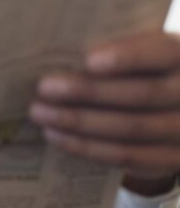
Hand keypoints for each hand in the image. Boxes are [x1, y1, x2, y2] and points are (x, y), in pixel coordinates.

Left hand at [29, 32, 179, 192]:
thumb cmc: (141, 68)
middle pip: (142, 94)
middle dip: (89, 91)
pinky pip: (128, 156)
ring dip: (79, 122)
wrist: (172, 108)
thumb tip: (60, 53)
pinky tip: (56, 136)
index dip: (127, 57)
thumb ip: (114, 48)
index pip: (159, 53)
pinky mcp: (172, 159)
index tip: (88, 60)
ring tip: (40, 112)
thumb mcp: (140, 51)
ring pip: (132, 128)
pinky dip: (88, 147)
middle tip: (43, 87)